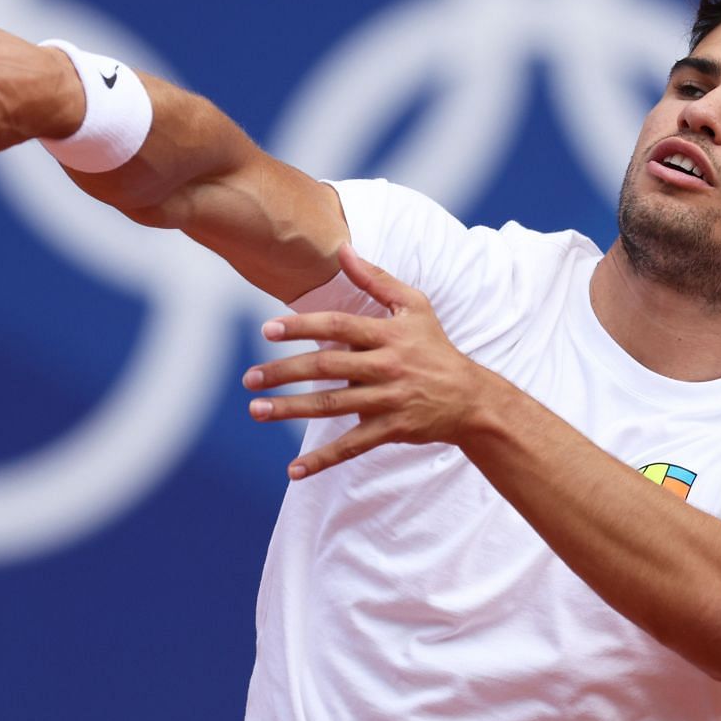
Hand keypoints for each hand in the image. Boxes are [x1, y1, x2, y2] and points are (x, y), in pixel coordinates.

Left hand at [243, 244, 483, 479]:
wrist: (471, 398)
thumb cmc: (435, 347)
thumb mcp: (414, 306)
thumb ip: (377, 279)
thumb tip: (343, 249)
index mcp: (387, 335)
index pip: (338, 326)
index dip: (302, 327)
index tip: (268, 330)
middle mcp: (386, 366)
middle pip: (327, 368)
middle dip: (284, 372)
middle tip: (250, 379)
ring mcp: (388, 400)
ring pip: (333, 406)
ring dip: (291, 410)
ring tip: (257, 411)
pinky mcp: (391, 429)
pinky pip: (351, 446)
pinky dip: (323, 459)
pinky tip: (294, 471)